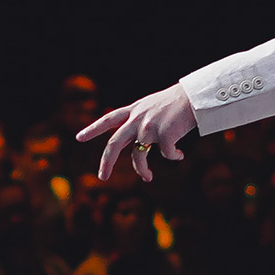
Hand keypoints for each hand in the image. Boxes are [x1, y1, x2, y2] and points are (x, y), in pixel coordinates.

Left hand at [76, 85, 197, 186]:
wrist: (195, 97)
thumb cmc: (176, 103)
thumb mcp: (152, 106)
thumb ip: (140, 120)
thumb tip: (138, 145)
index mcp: (133, 111)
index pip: (108, 120)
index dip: (93, 129)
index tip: (79, 137)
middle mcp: (137, 119)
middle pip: (114, 144)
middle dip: (106, 162)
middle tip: (102, 177)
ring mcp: (149, 127)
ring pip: (138, 156)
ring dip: (142, 170)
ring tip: (147, 178)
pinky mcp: (164, 135)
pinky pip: (166, 155)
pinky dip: (173, 156)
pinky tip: (179, 154)